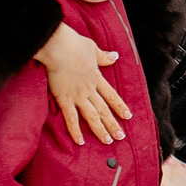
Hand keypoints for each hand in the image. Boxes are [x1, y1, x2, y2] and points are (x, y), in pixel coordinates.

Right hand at [35, 23, 130, 146]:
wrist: (58, 46)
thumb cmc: (73, 44)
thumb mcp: (93, 48)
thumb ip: (103, 56)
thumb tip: (115, 56)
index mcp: (97, 77)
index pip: (112, 95)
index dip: (120, 106)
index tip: (128, 116)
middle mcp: (90, 89)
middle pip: (104, 109)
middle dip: (113, 124)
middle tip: (120, 137)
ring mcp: (77, 95)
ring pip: (92, 116)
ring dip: (100, 130)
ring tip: (108, 141)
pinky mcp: (64, 98)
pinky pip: (71, 118)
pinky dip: (75, 131)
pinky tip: (80, 142)